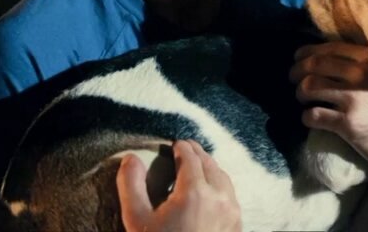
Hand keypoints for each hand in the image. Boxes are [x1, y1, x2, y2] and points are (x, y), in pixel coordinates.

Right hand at [116, 140, 241, 231]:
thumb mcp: (138, 220)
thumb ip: (132, 186)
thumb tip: (131, 159)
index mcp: (196, 192)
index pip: (191, 157)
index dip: (182, 147)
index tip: (175, 143)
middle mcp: (220, 198)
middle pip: (211, 164)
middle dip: (198, 154)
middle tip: (187, 149)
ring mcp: (232, 213)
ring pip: (224, 179)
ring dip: (211, 168)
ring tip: (198, 166)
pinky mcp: (237, 227)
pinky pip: (230, 196)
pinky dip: (220, 185)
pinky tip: (210, 192)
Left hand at [290, 42, 367, 183]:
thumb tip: (350, 58)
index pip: (330, 49)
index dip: (308, 52)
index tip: (299, 57)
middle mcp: (360, 75)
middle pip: (315, 65)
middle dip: (297, 70)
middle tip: (293, 77)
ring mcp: (353, 99)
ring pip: (309, 88)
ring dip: (300, 92)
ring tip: (301, 97)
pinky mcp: (347, 124)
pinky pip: (314, 115)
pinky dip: (306, 116)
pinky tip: (308, 118)